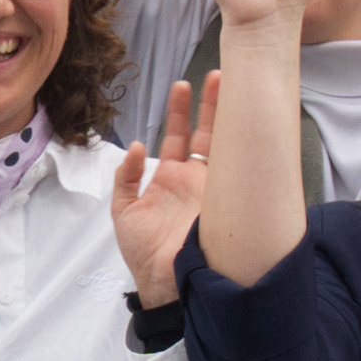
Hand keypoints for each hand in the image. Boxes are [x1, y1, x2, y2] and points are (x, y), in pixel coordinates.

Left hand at [109, 76, 217, 302]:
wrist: (164, 284)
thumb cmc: (143, 251)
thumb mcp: (124, 211)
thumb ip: (126, 178)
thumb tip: (138, 146)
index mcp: (173, 177)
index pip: (180, 135)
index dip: (182, 111)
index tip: (184, 85)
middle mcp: (197, 179)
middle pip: (209, 132)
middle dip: (212, 104)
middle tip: (217, 76)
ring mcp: (215, 189)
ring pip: (225, 147)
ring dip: (229, 119)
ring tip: (232, 88)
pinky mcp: (227, 203)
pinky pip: (234, 176)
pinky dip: (235, 154)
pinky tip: (235, 131)